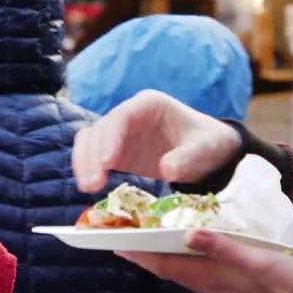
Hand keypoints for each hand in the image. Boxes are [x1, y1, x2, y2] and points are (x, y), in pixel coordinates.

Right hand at [72, 90, 242, 192]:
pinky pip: (92, 154)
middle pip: (100, 129)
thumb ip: (187, 158)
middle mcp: (130, 113)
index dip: (110, 138)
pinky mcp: (115, 149)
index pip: (121, 117)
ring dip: (84, 163)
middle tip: (92, 184)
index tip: (107, 163)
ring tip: (88, 188)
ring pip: (90, 140)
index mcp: (150, 104)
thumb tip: (166, 169)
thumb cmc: (207, 144)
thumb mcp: (204, 150)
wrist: (208, 150)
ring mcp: (120, 131)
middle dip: (92, 156)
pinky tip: (90, 185)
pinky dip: (87, 168)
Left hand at [118, 229, 292, 292]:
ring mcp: (222, 291)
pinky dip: (184, 263)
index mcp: (211, 277)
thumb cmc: (288, 284)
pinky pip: (199, 276)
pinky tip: (189, 254)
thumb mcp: (258, 259)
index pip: (164, 265)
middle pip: (168, 270)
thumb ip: (224, 246)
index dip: (139, 254)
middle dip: (144, 255)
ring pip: (182, 274)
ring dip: (162, 259)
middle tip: (125, 238)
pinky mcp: (234, 291)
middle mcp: (210, 286)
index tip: (114, 243)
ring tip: (149, 243)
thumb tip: (189, 233)